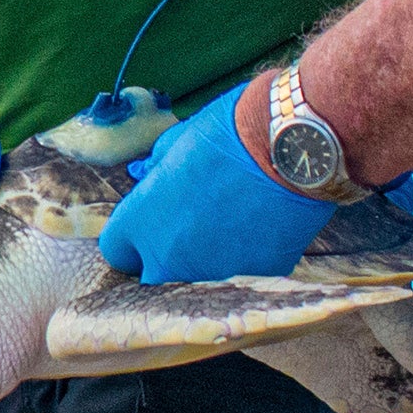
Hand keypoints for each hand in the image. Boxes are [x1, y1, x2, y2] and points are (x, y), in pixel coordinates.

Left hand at [96, 84, 332, 286]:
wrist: (295, 143)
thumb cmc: (230, 132)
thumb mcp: (179, 140)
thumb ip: (157, 167)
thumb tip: (149, 174)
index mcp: (141, 223)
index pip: (117, 250)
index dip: (133, 237)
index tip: (149, 224)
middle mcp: (168, 259)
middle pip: (151, 277)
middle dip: (162, 260)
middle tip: (188, 231)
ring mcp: (212, 274)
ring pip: (197, 280)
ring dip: (205, 261)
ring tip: (229, 228)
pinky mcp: (255, 278)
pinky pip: (242, 275)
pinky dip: (247, 258)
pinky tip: (261, 230)